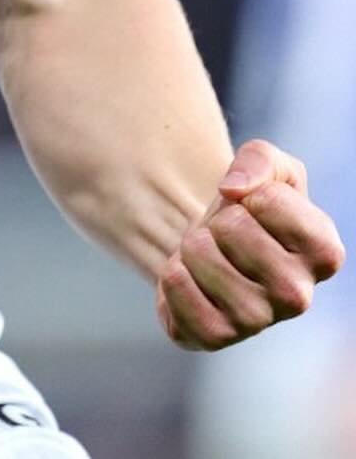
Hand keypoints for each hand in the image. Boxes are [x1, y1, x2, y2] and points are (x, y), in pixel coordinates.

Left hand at [156, 138, 344, 349]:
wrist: (214, 246)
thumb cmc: (249, 206)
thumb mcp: (265, 165)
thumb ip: (260, 160)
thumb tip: (234, 189)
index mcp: (324, 253)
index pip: (271, 201)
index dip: (252, 191)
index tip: (255, 205)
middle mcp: (299, 296)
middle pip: (233, 228)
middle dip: (219, 218)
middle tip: (227, 233)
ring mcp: (258, 321)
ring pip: (200, 255)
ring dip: (192, 243)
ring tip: (209, 253)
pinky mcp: (215, 336)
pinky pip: (176, 288)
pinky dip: (172, 271)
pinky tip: (191, 277)